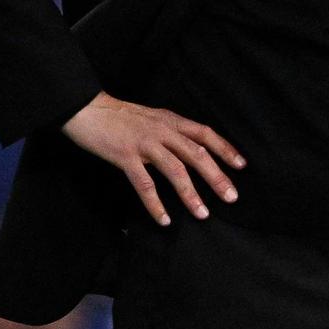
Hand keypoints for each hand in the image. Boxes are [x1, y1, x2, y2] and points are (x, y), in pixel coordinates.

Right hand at [61, 92, 244, 225]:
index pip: (205, 134)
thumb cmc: (120, 116)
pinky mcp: (125, 156)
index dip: (225, 149)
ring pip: (175, 170)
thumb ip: (171, 131)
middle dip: (217, 176)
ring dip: (191, 194)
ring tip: (203, 213)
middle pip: (196, 154)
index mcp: (170, 121)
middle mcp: (162, 131)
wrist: (86, 110)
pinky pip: (145, 184)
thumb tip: (191, 148)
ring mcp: (144, 143)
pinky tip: (165, 219)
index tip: (241, 165)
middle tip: (231, 197)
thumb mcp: (152, 118)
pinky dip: (156, 204)